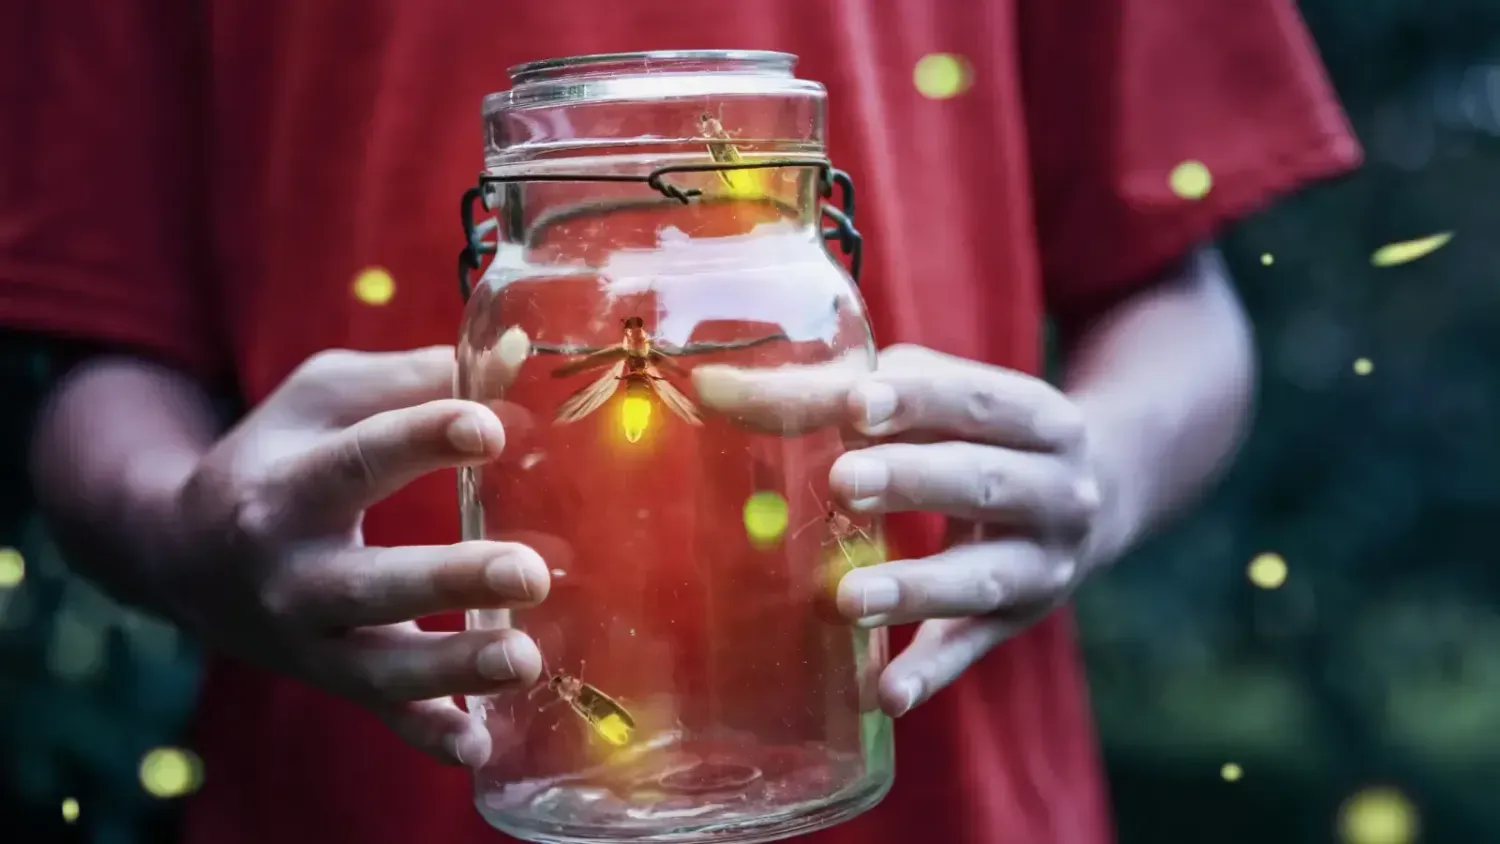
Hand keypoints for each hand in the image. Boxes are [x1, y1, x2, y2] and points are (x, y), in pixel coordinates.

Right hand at [164, 346, 548, 766]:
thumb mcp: (324, 398)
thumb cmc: (280, 455)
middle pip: (368, 584)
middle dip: (449, 581)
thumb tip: (513, 354)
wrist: (181, 550)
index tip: (488, 426)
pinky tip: (478, 743)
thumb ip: (412, 379)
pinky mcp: (328, 677)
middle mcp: (289, 571)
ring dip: (452, 668)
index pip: (358, 461)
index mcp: (287, 486)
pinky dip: (424, 735)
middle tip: (530, 573)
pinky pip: (379, 716)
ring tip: (525, 659)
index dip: (422, 440)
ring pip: (377, 666)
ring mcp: (305, 638)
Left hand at [695, 344, 1104, 716]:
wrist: (1089, 497)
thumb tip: (714, 389)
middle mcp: (1055, 490)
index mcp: (1037, 416)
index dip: (918, 400)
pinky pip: (971, 649)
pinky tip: (886, 695)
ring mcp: (1042, 563)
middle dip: (912, 481)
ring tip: (848, 599)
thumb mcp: (933, 398)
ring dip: (914, 589)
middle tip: (843, 481)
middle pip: (982, 482)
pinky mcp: (1018, 621)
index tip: (857, 403)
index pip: (976, 400)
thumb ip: (839, 391)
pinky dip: (930, 672)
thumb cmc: (973, 432)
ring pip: (980, 577)